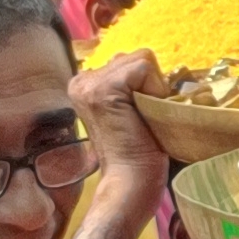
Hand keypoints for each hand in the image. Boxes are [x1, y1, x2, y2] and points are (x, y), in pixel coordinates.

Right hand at [68, 51, 173, 197]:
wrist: (131, 179)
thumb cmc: (139, 151)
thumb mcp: (132, 110)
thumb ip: (132, 87)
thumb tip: (153, 68)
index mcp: (87, 84)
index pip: (130, 62)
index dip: (147, 85)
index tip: (140, 114)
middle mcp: (83, 80)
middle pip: (135, 58)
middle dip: (150, 84)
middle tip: (143, 117)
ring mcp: (90, 83)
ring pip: (142, 60)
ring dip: (153, 88)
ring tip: (142, 117)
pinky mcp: (104, 89)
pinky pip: (144, 68)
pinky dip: (155, 89)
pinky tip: (144, 114)